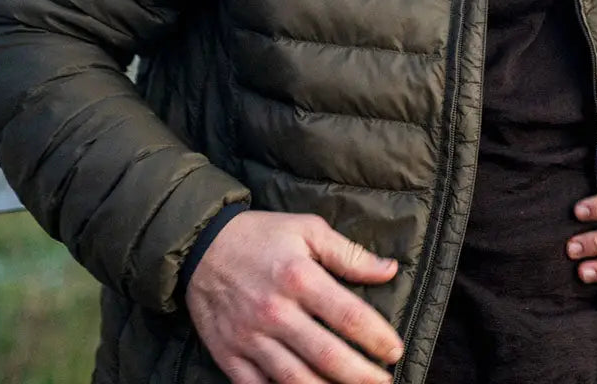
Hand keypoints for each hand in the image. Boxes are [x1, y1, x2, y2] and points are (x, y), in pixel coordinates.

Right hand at [185, 210, 403, 383]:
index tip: (395, 350)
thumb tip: (389, 270)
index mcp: (299, 277)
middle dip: (360, 375)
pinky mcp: (229, 356)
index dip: (376, 338)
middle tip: (383, 382)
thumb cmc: (262, 235)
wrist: (201, 246)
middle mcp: (276, 312)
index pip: (348, 316)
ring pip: (295, 380)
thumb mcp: (308, 229)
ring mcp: (250, 338)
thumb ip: (349, 254)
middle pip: (326, 355)